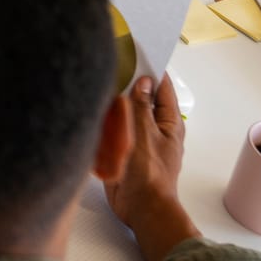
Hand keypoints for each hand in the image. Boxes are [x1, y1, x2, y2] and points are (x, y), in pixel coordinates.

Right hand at [104, 75, 200, 260]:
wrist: (140, 208)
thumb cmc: (149, 174)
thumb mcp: (144, 133)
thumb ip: (141, 105)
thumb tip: (142, 81)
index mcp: (169, 122)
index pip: (162, 86)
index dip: (150, 69)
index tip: (136, 52)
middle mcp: (155, 128)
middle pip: (141, 98)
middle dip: (127, 85)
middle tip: (109, 66)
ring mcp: (138, 140)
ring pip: (125, 114)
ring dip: (113, 105)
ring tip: (97, 85)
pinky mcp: (123, 152)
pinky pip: (113, 131)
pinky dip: (105, 123)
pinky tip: (91, 113)